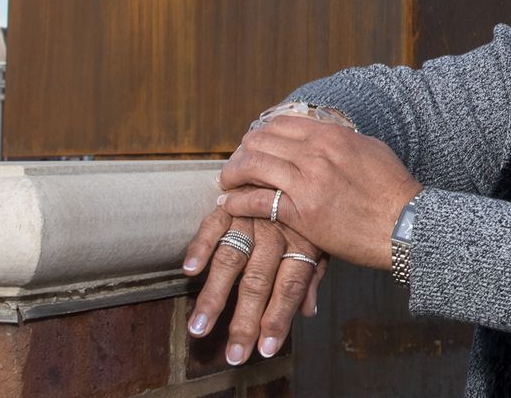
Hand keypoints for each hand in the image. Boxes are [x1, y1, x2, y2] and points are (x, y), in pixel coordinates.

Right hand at [179, 206, 326, 364]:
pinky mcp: (228, 203)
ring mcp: (251, 217)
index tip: (266, 349)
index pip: (290, 285)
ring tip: (199, 327)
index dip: (278, 317)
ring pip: (232, 258)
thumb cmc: (306, 206)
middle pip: (259, 280)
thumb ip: (313, 273)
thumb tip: (309, 311)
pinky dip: (200, 246)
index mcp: (303, 240)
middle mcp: (276, 231)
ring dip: (214, 296)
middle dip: (245, 320)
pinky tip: (190, 270)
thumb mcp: (320, 236)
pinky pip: (212, 225)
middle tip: (234, 353)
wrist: (291, 158)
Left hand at [217, 117, 421, 269]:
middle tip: (236, 166)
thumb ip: (342, 141)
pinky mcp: (302, 214)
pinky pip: (258, 202)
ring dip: (233, 174)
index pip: (280, 123)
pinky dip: (237, 202)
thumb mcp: (370, 150)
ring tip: (228, 183)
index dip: (260, 134)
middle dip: (241, 152)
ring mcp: (307, 183)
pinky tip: (229, 204)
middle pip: (260, 141)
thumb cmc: (393, 190)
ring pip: (253, 166)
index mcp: (332, 136)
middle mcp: (316, 153)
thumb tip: (326, 136)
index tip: (254, 146)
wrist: (406, 224)